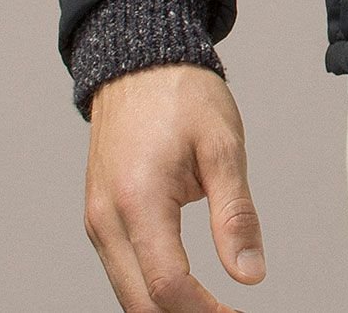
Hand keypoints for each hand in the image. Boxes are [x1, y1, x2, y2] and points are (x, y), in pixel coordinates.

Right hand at [83, 64, 264, 312]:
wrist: (139, 60)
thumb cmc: (180, 93)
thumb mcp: (223, 145)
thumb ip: (236, 214)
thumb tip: (250, 273)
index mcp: (138, 199)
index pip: (167, 284)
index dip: (204, 311)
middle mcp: (107, 218)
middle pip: (140, 302)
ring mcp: (97, 220)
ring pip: (127, 293)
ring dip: (165, 307)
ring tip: (211, 307)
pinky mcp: (99, 217)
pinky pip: (121, 270)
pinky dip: (149, 288)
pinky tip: (182, 289)